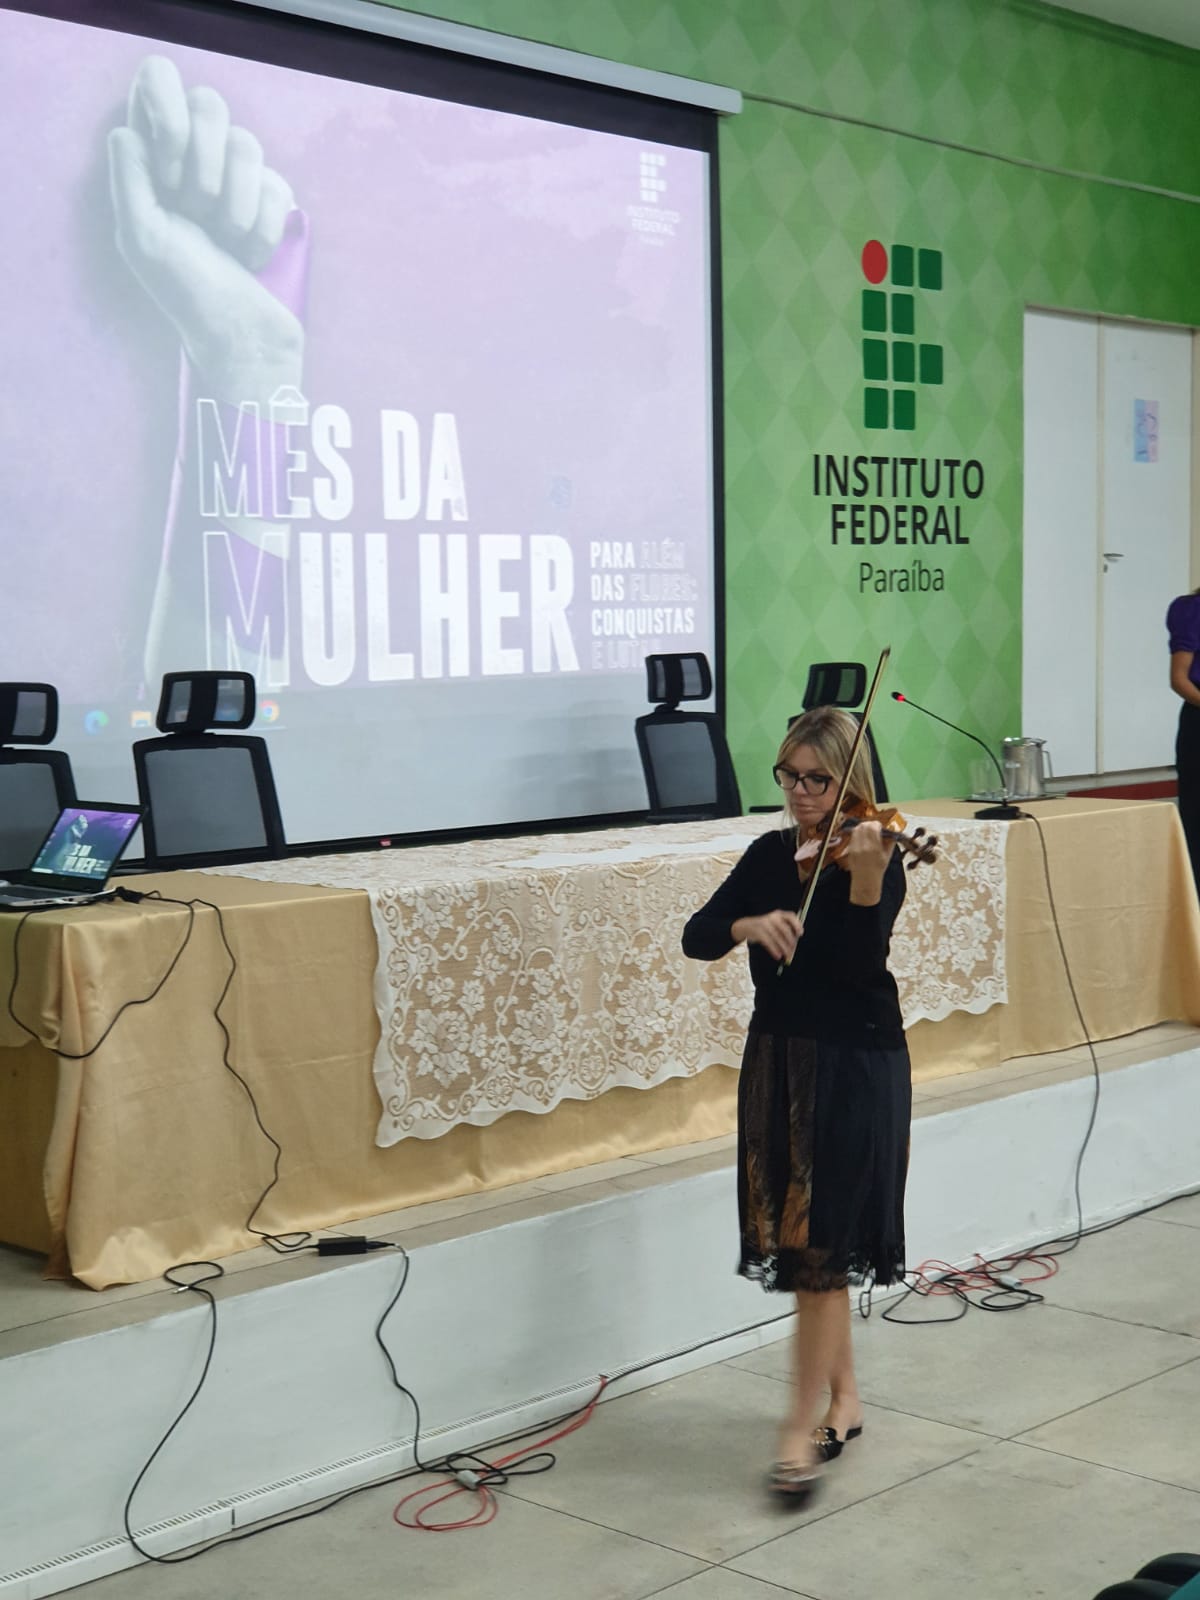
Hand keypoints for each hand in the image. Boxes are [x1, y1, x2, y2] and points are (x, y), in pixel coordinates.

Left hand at [108, 56, 303, 406]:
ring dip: (236, 201)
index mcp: (151, 163)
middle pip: (208, 103)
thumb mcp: (140, 236)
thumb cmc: (185, 292)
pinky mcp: (272, 204)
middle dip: (205, 161)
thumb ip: (127, 175)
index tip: (169, 164)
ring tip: (226, 241)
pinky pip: (276, 184)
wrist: (242, 337)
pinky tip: (251, 256)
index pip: (157, 82)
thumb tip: (130, 130)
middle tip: (195, 210)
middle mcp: (192, 162)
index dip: (168, 108)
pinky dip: (262, 226)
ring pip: (247, 142)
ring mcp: (236, 181)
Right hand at [733, 911, 802, 963]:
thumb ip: (784, 929)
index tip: (800, 934)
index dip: (797, 925)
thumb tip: (794, 943)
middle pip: (785, 930)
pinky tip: (778, 956)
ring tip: (787, 956)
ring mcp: (765, 924)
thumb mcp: (774, 923)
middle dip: (791, 942)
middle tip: (793, 951)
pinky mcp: (759, 932)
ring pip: (778, 938)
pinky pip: (769, 942)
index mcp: (778, 914)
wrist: (745, 925)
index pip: (790, 916)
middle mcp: (772, 917)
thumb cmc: (764, 926)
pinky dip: (774, 950)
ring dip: (784, 949)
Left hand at [842, 820, 894, 903]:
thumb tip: (891, 831)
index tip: (879, 827)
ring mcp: (855, 848)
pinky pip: (852, 836)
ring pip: (856, 829)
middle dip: (869, 824)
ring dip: (863, 827)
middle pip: (863, 826)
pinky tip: (862, 837)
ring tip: (868, 832)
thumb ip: (890, 841)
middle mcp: (863, 847)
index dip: (877, 824)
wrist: (866, 880)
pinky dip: (858, 833)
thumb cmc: (878, 869)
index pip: (873, 827)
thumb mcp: (888, 855)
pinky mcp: (849, 849)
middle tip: (874, 827)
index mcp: (874, 847)